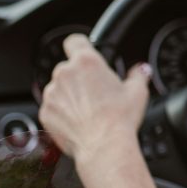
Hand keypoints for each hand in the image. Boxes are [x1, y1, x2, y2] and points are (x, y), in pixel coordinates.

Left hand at [38, 33, 151, 160]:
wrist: (103, 146)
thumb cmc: (120, 118)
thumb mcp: (137, 92)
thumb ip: (138, 75)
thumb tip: (141, 70)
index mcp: (86, 62)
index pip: (74, 41)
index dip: (81, 47)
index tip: (86, 54)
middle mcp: (65, 73)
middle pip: (68, 67)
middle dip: (79, 77)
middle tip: (95, 92)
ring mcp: (52, 93)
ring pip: (59, 88)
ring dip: (69, 95)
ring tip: (87, 111)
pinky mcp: (45, 112)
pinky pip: (52, 107)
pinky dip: (61, 113)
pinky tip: (78, 122)